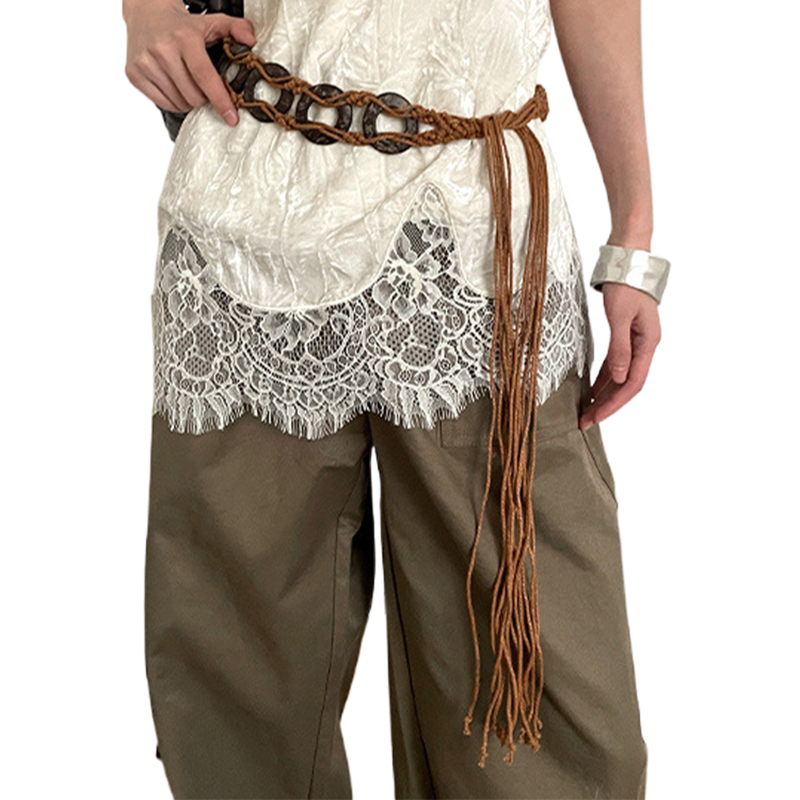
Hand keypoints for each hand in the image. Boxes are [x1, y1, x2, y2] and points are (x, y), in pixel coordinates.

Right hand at [123, 0, 255, 124]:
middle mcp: (162, 49)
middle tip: (205, 89)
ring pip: (179, 103)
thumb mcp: (212, 22)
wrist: (146, 12)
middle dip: (204, 99)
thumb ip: (236, 28)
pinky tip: (176, 87)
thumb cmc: (182, 24)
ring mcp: (145, 62)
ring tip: (189, 85)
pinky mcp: (134, 73)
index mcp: (184, 38)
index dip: (220, 100)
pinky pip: (163, 103)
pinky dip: (174, 102)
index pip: (205, 77)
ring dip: (189, 101)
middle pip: (193, 96)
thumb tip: (251, 41)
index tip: (232, 117)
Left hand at [578, 282, 660, 430]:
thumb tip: (620, 377)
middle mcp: (645, 345)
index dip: (614, 404)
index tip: (596, 417)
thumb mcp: (620, 316)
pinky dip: (603, 378)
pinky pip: (615, 364)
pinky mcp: (625, 335)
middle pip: (627, 385)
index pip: (633, 384)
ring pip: (620, 376)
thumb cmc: (624, 283)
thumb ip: (619, 347)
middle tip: (585, 421)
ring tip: (587, 411)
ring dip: (604, 394)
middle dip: (607, 404)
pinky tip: (592, 390)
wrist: (628, 257)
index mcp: (648, 343)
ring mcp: (636, 341)